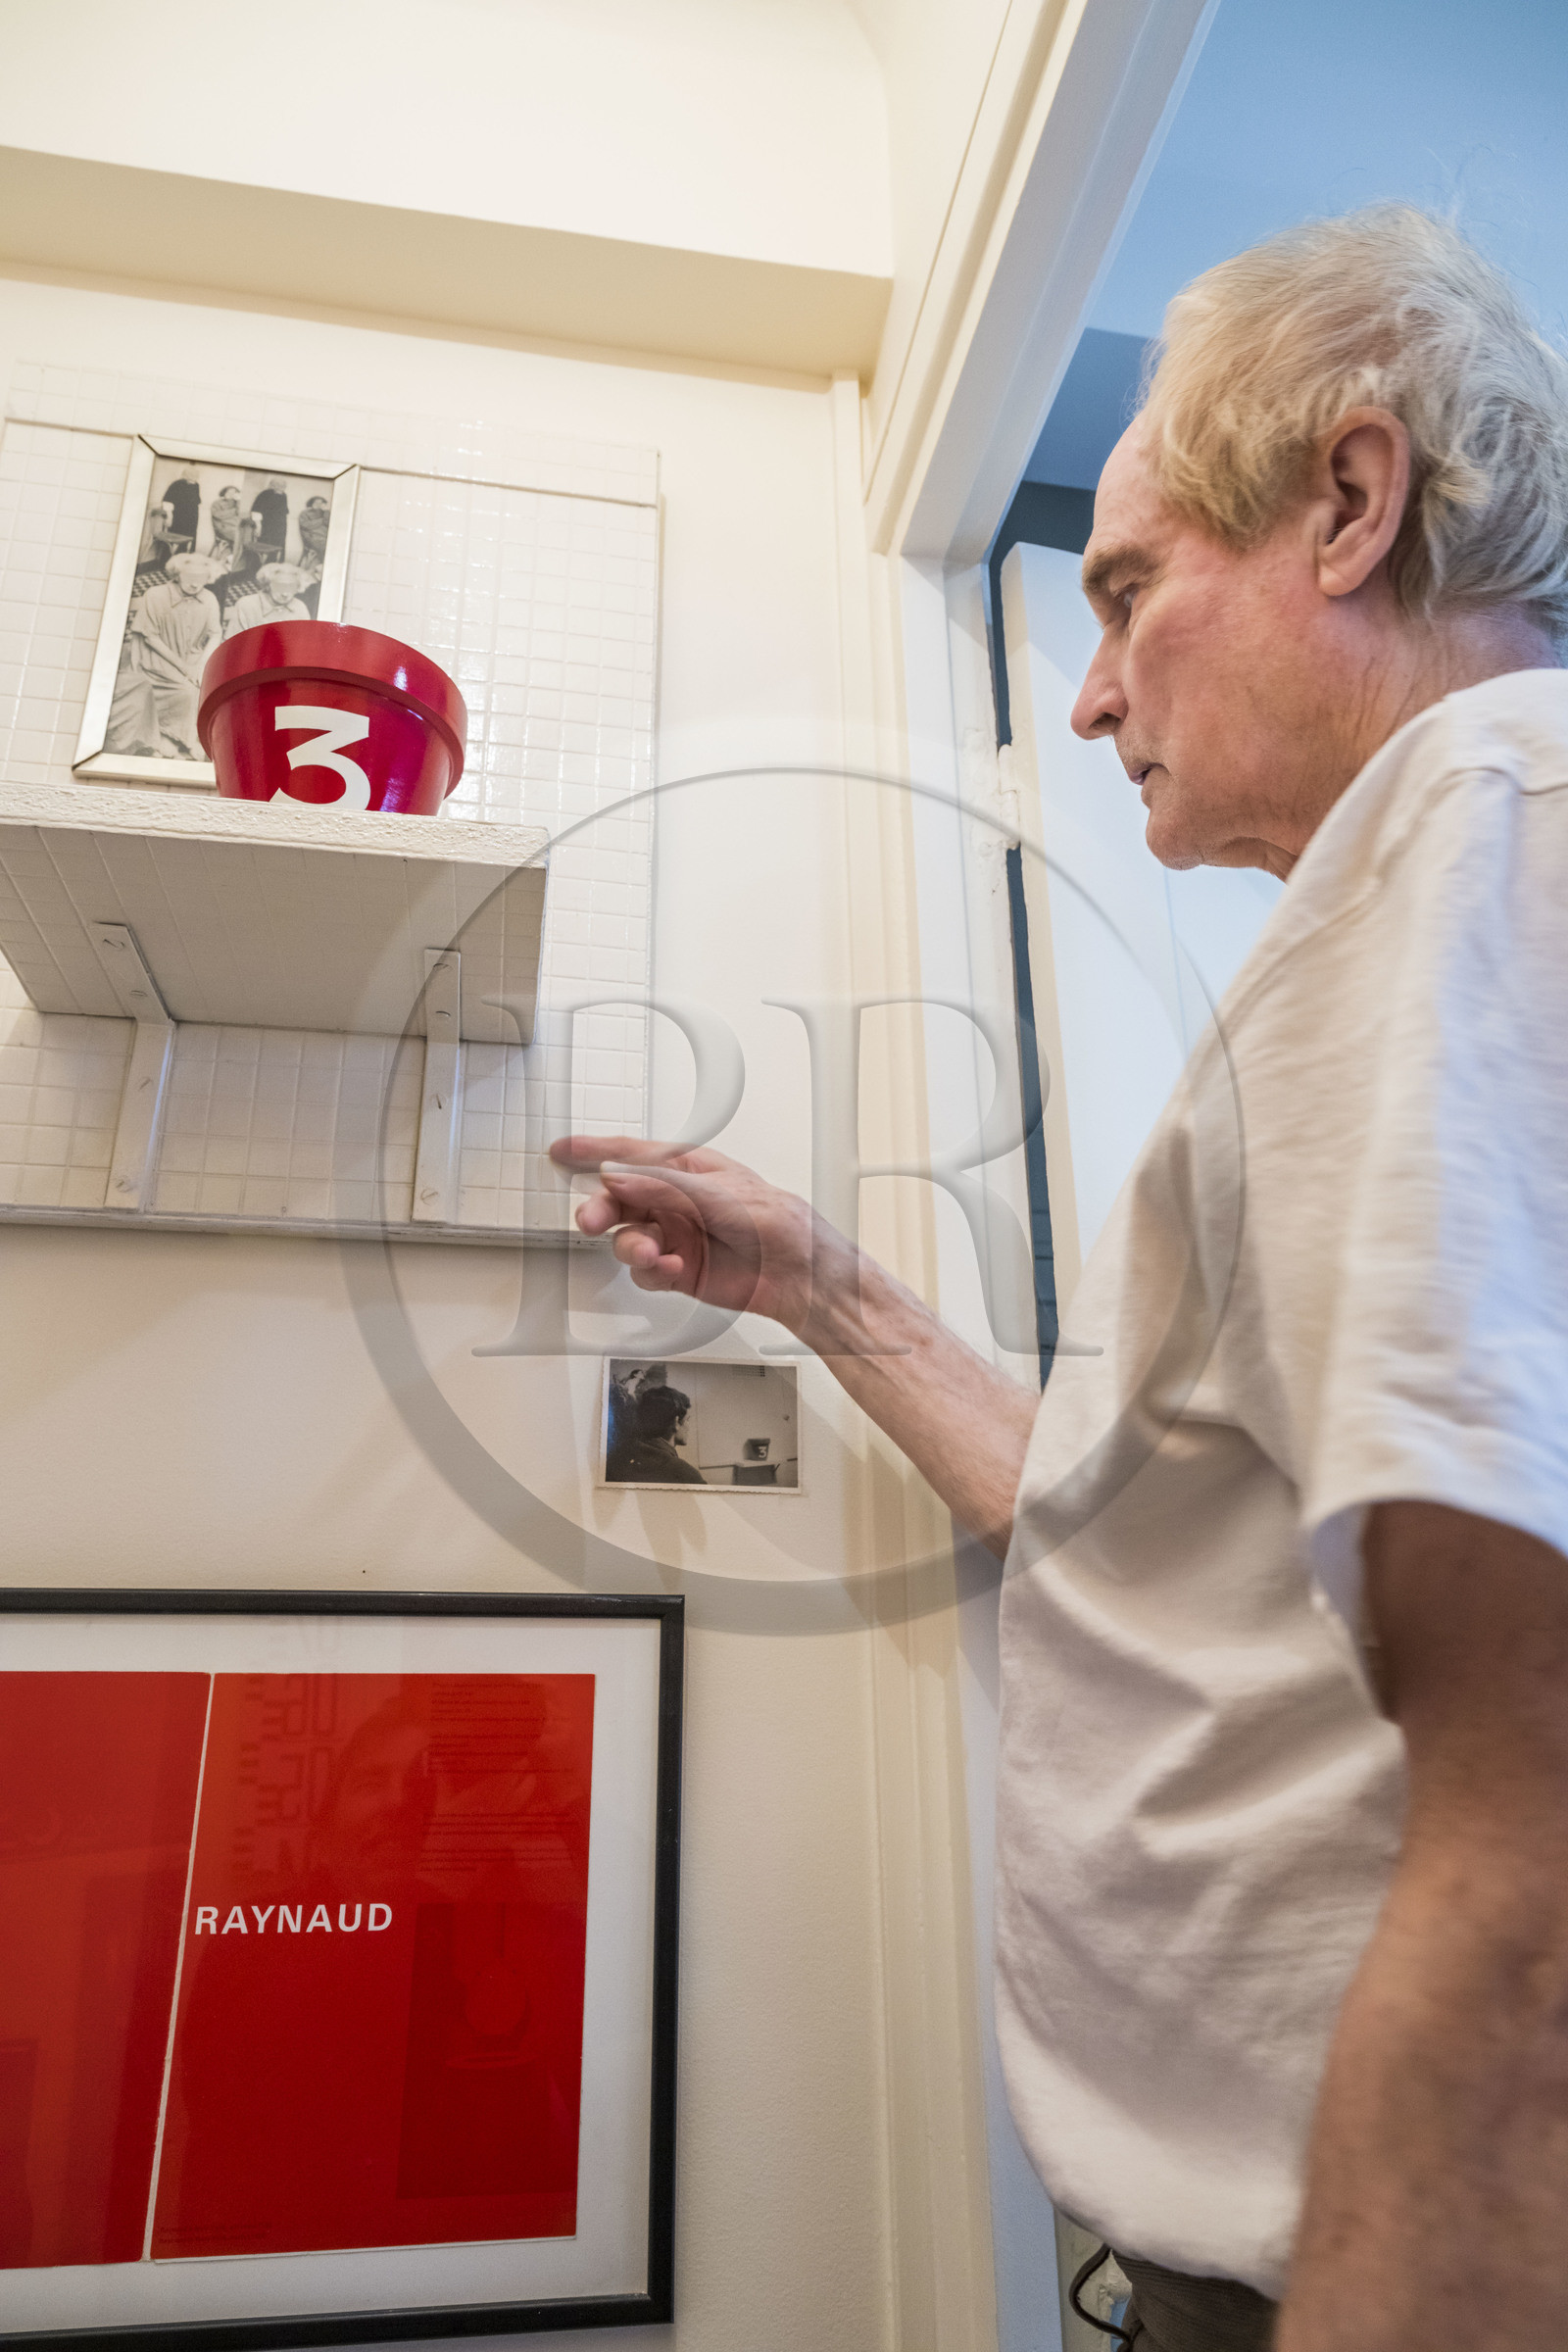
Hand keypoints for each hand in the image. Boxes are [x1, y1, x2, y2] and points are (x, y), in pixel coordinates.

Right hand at [548, 1136, 840, 1337]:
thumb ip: (662, 1187)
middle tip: (591, 1221)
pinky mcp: (677, 1269)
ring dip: (631, 1246)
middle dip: (602, 1209)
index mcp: (686, 1169)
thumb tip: (616, 1176)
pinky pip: (645, 1270)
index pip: (631, 1155)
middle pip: (619, 1199)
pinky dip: (651, 1271)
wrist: (796, 1273)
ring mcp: (674, 1236)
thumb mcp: (717, 1194)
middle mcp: (675, 1201)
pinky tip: (671, 1269)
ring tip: (651, 1253)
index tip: (562, 1151)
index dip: (594, 1151)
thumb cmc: (774, 1221)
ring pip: (627, 1237)